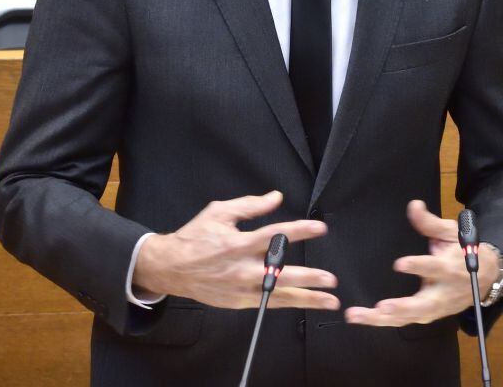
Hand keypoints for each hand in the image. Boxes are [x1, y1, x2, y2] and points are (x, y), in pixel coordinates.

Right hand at [133, 190, 338, 310]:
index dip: (299, 232)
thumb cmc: (195, 238)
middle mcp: (241, 268)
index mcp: (238, 243)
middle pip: (280, 274)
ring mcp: (240, 288)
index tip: (319, 229)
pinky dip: (288, 304)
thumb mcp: (219, 212)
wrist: (171, 268)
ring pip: (279, 295)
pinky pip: (267, 304)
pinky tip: (305, 303)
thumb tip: (276, 197)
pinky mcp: (238, 302)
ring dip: (306, 298)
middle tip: (330, 279)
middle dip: (308, 277)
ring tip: (329, 300)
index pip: (274, 235)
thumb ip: (250, 206)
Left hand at [344, 200, 498, 326]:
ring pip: (410, 317)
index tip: (400, 264)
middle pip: (423, 305)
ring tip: (359, 315)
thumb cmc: (465, 251)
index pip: (434, 268)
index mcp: (451, 268)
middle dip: (401, 308)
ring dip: (384, 319)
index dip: (418, 267)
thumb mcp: (451, 232)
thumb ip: (429, 222)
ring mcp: (437, 307)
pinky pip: (405, 321)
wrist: (486, 276)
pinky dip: (384, 322)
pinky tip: (364, 318)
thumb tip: (414, 205)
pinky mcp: (429, 314)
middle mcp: (444, 291)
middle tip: (381, 307)